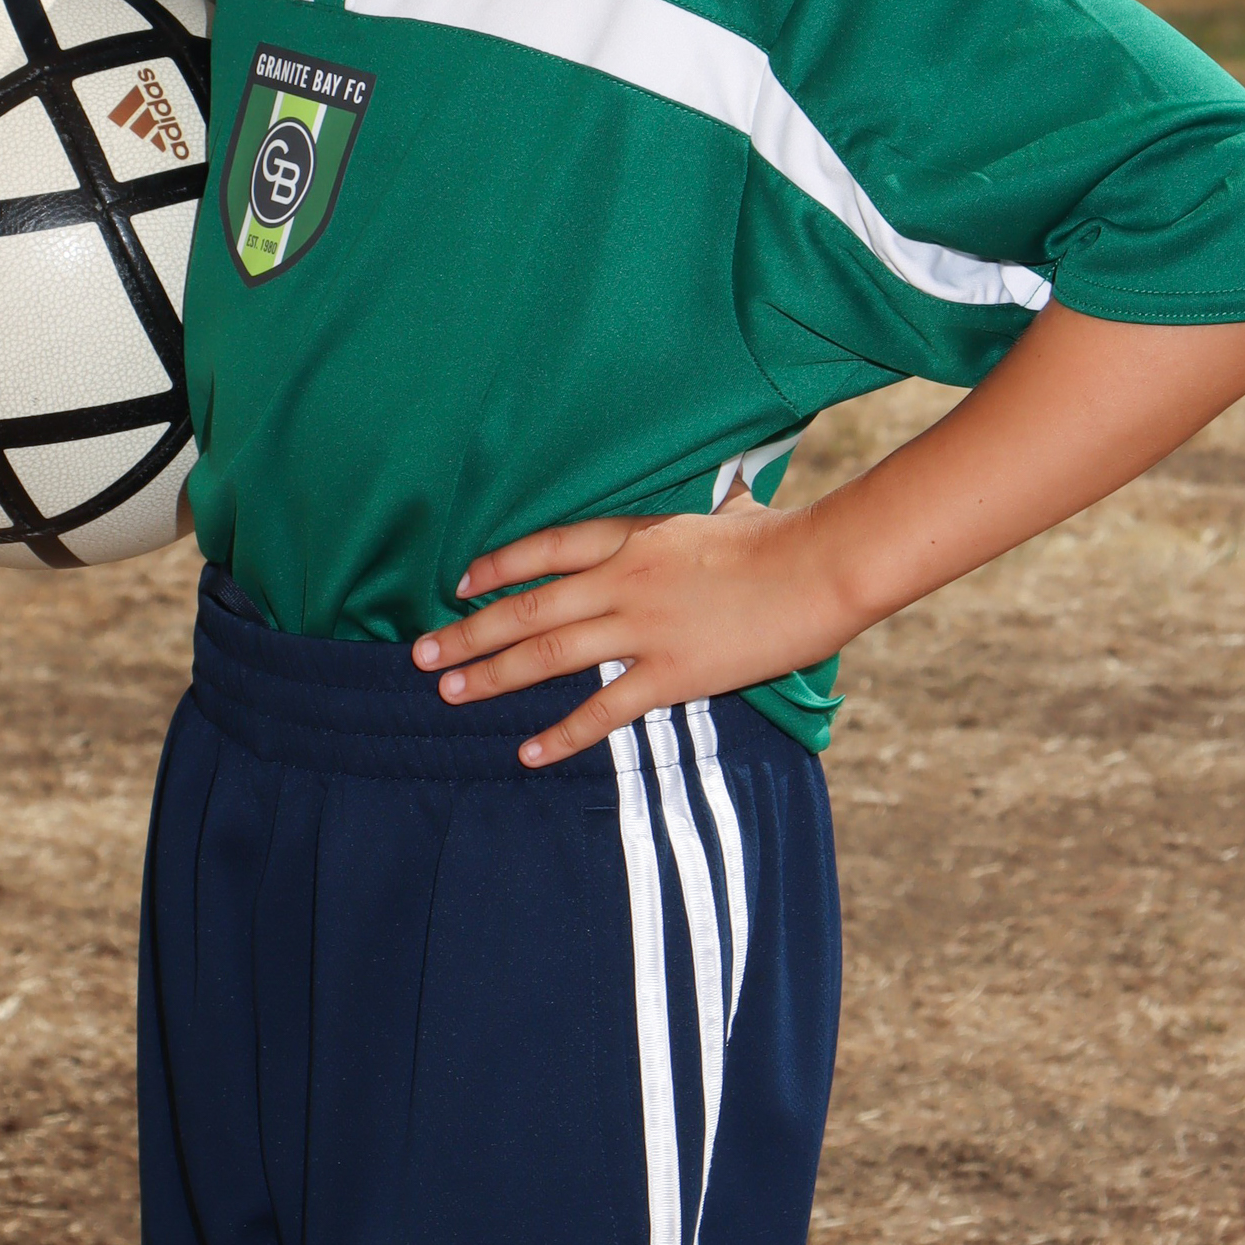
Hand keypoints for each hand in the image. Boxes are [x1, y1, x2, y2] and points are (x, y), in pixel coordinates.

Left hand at [413, 302, 1244, 769]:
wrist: (823, 571)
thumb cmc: (779, 532)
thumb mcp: (720, 507)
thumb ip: (691, 509)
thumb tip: (698, 491)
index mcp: (634, 532)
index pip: (547, 546)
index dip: (498, 566)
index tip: (459, 581)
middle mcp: (624, 579)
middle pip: (528, 606)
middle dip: (470, 632)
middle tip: (421, 654)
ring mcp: (644, 627)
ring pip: (547, 656)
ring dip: (493, 676)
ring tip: (449, 693)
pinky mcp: (671, 674)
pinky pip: (602, 709)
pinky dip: (561, 734)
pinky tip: (526, 752)